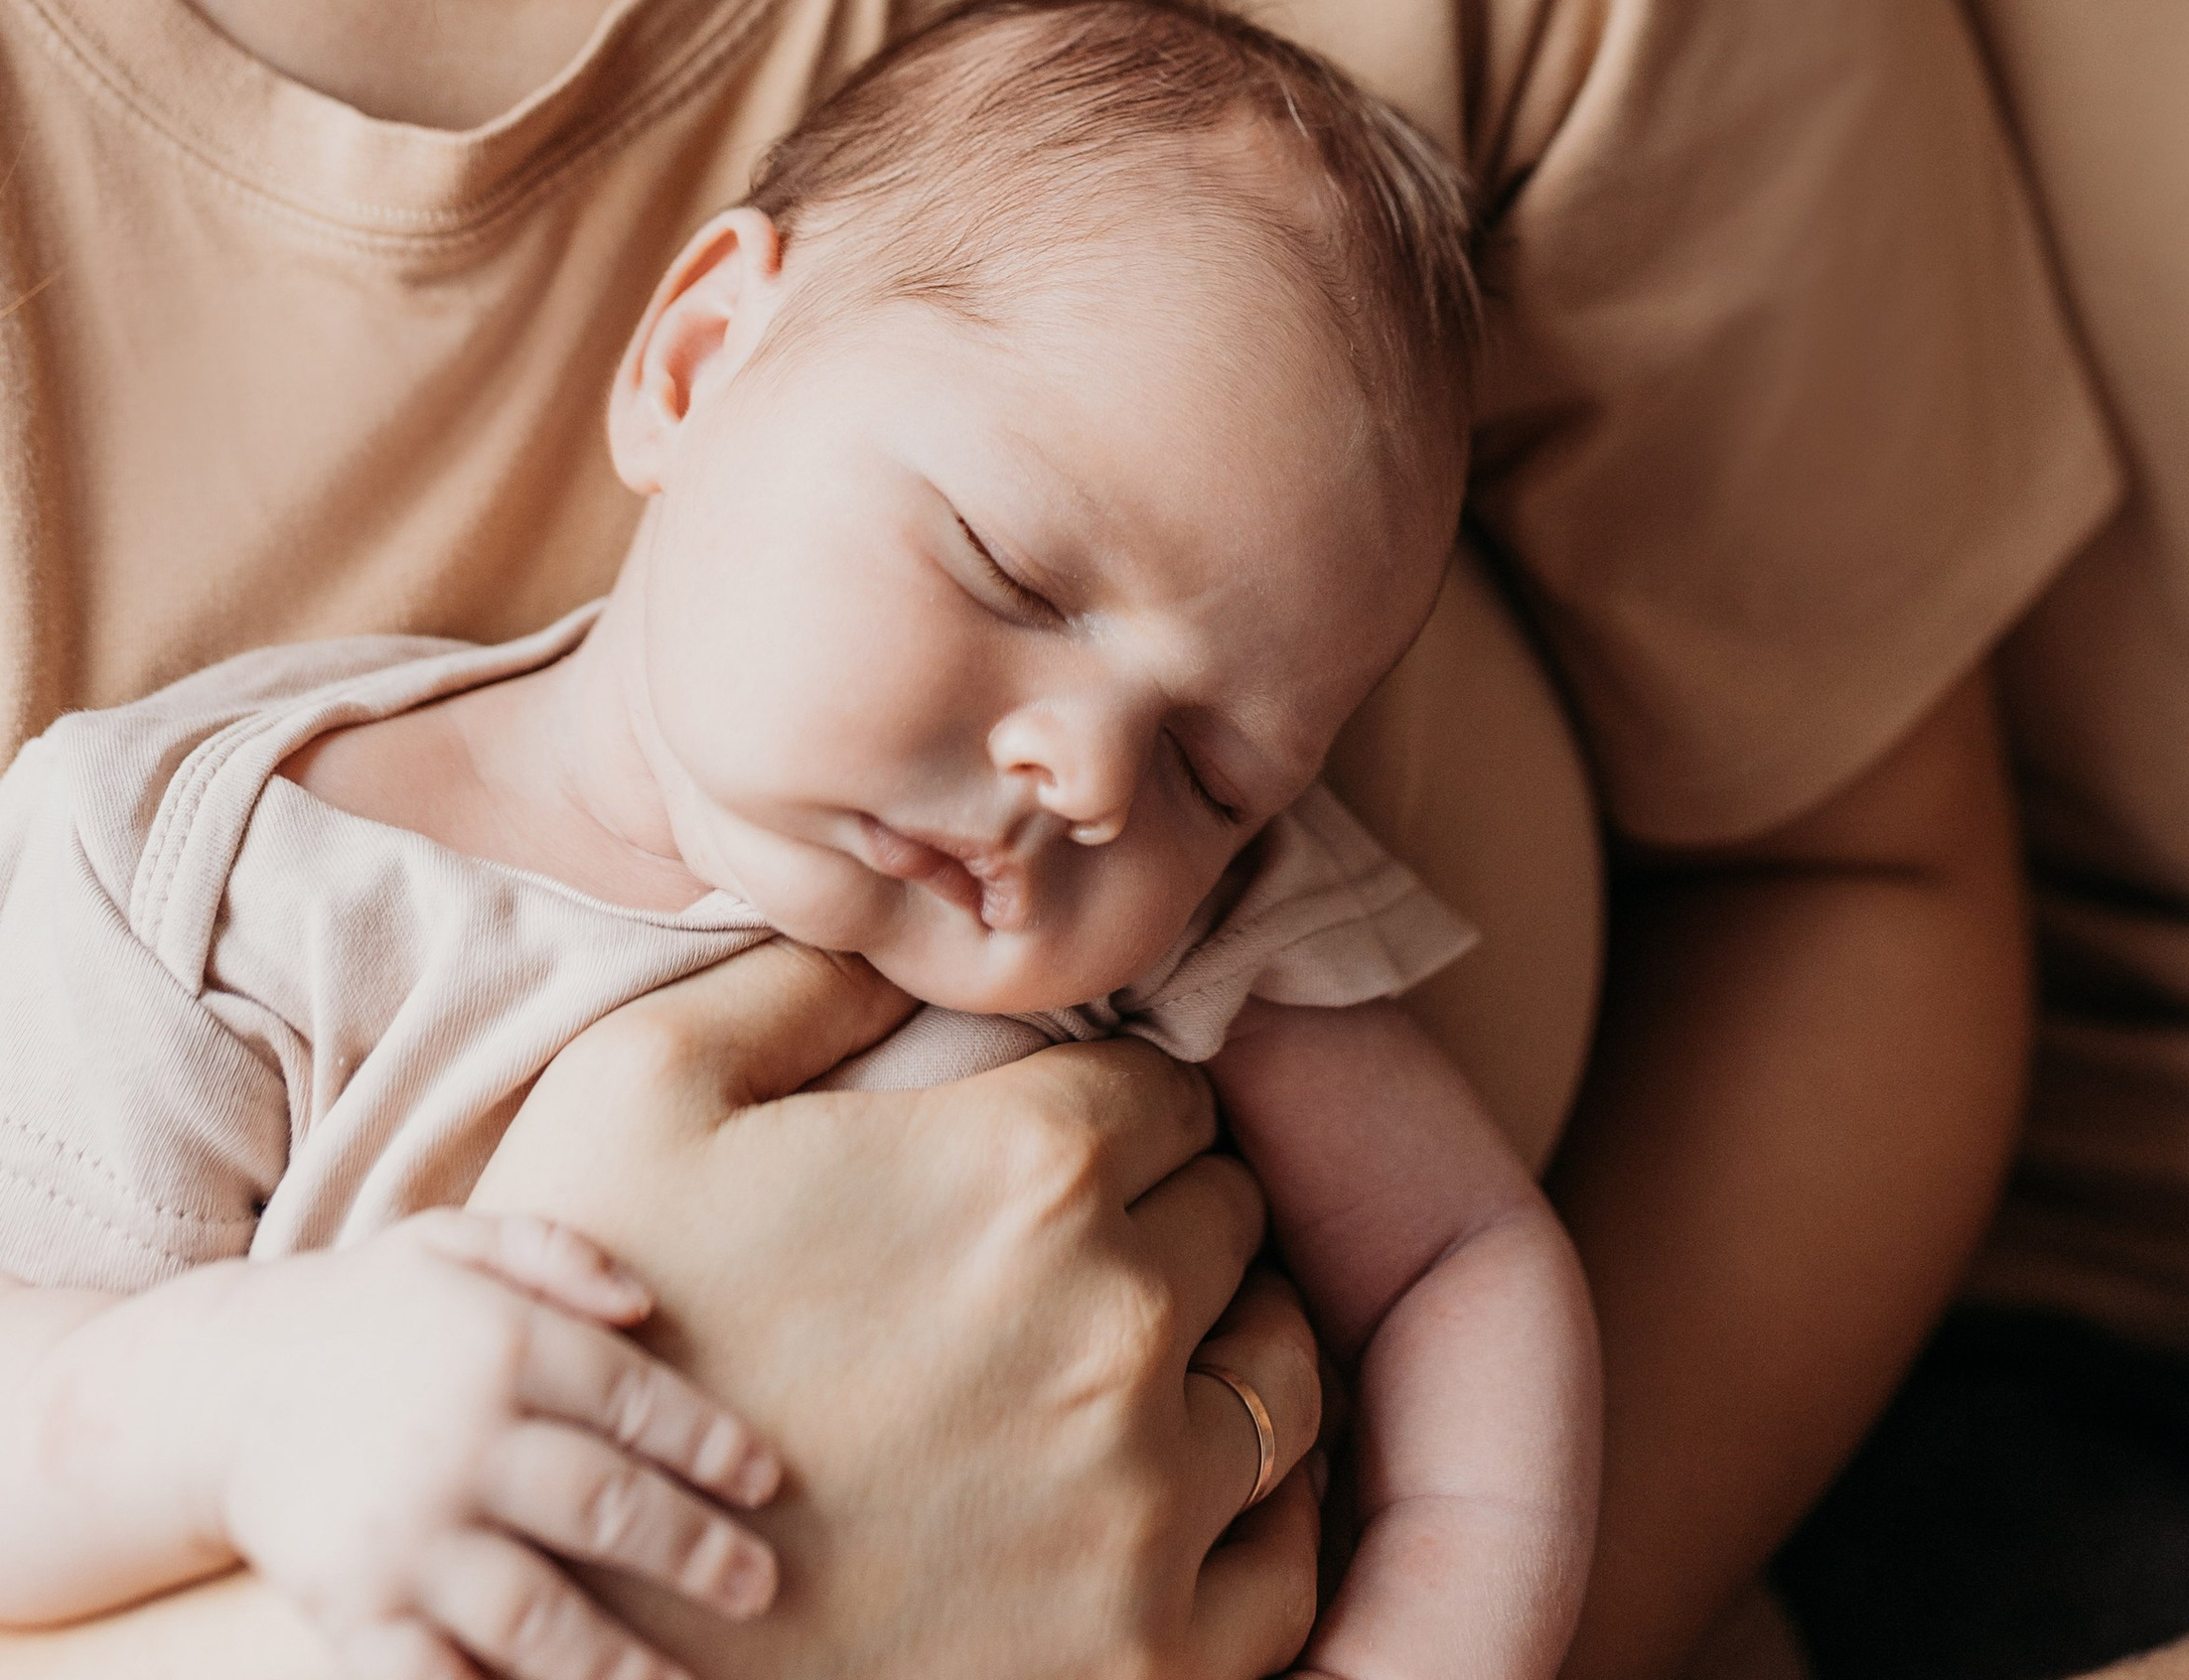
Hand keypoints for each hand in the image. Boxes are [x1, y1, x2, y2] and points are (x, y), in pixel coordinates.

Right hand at [92, 1212, 778, 1679]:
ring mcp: (409, 1537)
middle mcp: (462, 1443)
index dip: (708, 1444)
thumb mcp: (455, 1241)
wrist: (224, 1384)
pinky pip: (434, 1679)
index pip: (632, 1401)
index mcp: (499, 1346)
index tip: (766, 1481)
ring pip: (537, 1614)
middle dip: (694, 1551)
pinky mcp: (356, 1610)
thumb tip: (646, 1303)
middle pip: (605, 1507)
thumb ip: (556, 1253)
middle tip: (757, 1585)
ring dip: (620, 1661)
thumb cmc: (369, 1313)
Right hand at [471, 942, 1324, 1677]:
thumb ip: (802, 971)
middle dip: (1162, 1218)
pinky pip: (1282, 1562)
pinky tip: (1176, 1498)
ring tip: (1126, 1371)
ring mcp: (1145, 1506)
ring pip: (1276, 1375)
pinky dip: (1253, 1517)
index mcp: (1028, 1166)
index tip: (1054, 1153)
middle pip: (1227, 1219)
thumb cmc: (597, 1343)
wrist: (567, 1617)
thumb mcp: (637, 1088)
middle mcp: (1120, 1323)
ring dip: (1220, 1352)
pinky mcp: (1147, 1660)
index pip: (1169, 1089)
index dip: (1111, 1109)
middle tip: (1069, 1262)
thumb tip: (912, 922)